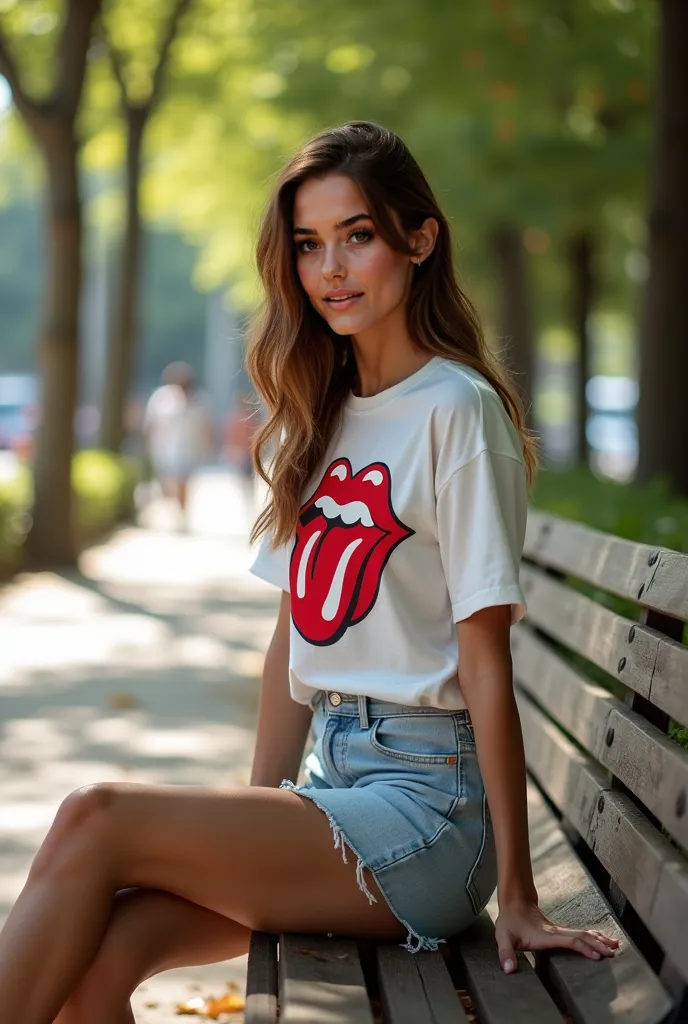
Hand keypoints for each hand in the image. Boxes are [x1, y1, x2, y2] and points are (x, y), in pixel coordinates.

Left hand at [495, 900, 620, 973]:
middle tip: (613, 953)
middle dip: (598, 945)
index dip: (584, 947)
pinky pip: (580, 934)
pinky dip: (593, 936)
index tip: (598, 955)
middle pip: (581, 936)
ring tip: (615, 946)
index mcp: (546, 936)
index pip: (569, 941)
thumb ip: (505, 953)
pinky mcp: (560, 931)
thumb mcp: (503, 937)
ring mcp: (559, 931)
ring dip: (599, 939)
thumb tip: (509, 969)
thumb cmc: (509, 921)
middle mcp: (556, 932)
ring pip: (583, 933)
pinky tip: (602, 939)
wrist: (514, 903)